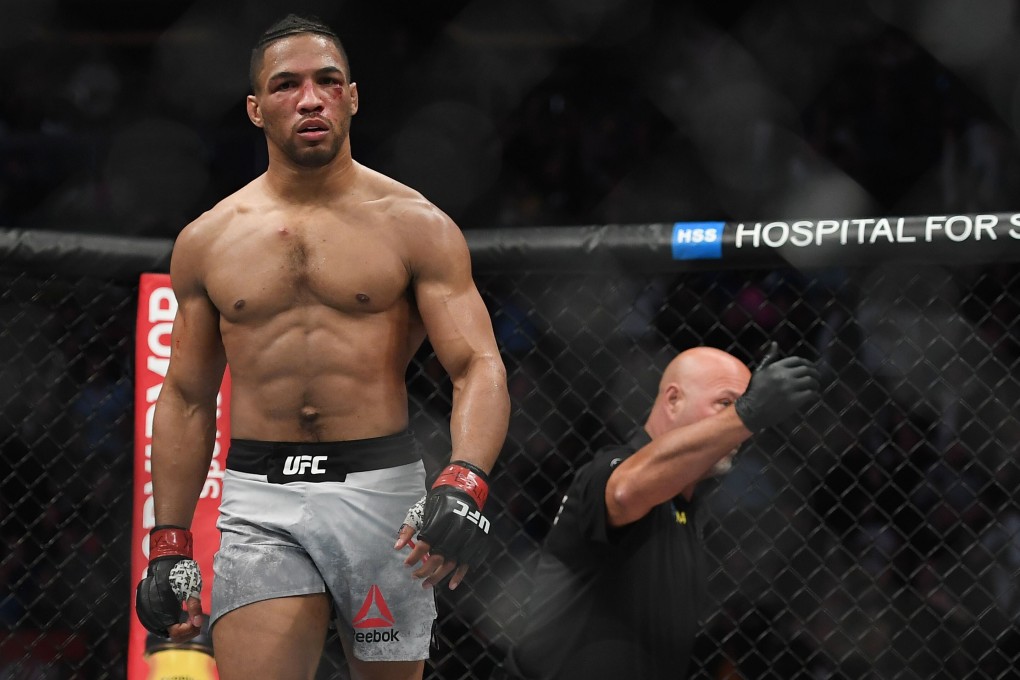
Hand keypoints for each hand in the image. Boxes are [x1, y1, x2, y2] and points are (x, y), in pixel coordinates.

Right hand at [135, 526, 204, 641]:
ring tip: (189, 618)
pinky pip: (160, 625)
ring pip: (166, 631)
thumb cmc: (180, 573)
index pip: (176, 634)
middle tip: (196, 620)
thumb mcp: (191, 588)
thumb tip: (198, 624)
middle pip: (172, 635)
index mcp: (163, 611)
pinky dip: (171, 624)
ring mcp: (147, 614)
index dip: (189, 630)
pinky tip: (180, 617)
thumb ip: (194, 607)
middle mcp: (152, 616)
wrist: (166, 561)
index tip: (197, 621)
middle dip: (187, 631)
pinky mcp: (147, 611)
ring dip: (179, 628)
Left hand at [395, 461, 490, 589]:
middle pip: (438, 557)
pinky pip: (467, 563)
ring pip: (451, 563)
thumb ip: (408, 529)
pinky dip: (460, 575)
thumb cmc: (437, 504)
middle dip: (424, 571)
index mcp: (439, 522)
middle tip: (414, 577)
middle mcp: (454, 531)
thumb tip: (396, 547)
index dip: (414, 557)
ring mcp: (466, 538)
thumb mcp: (420, 512)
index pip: (424, 545)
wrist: (462, 493)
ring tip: (426, 585)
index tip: (406, 565)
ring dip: (438, 577)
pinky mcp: (475, 542)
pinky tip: (450, 585)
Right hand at [734, 341, 819, 431]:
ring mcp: (789, 388)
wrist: (751, 411)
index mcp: (776, 367)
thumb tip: (775, 343)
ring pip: (810, 381)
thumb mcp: (760, 371)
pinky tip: (814, 396)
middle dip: (814, 373)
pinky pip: (810, 394)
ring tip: (815, 387)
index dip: (807, 363)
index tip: (810, 368)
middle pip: (806, 370)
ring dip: (816, 384)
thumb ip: (769, 358)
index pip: (797, 360)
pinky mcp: (793, 400)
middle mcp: (783, 375)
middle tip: (817, 378)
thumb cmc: (755, 391)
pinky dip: (814, 394)